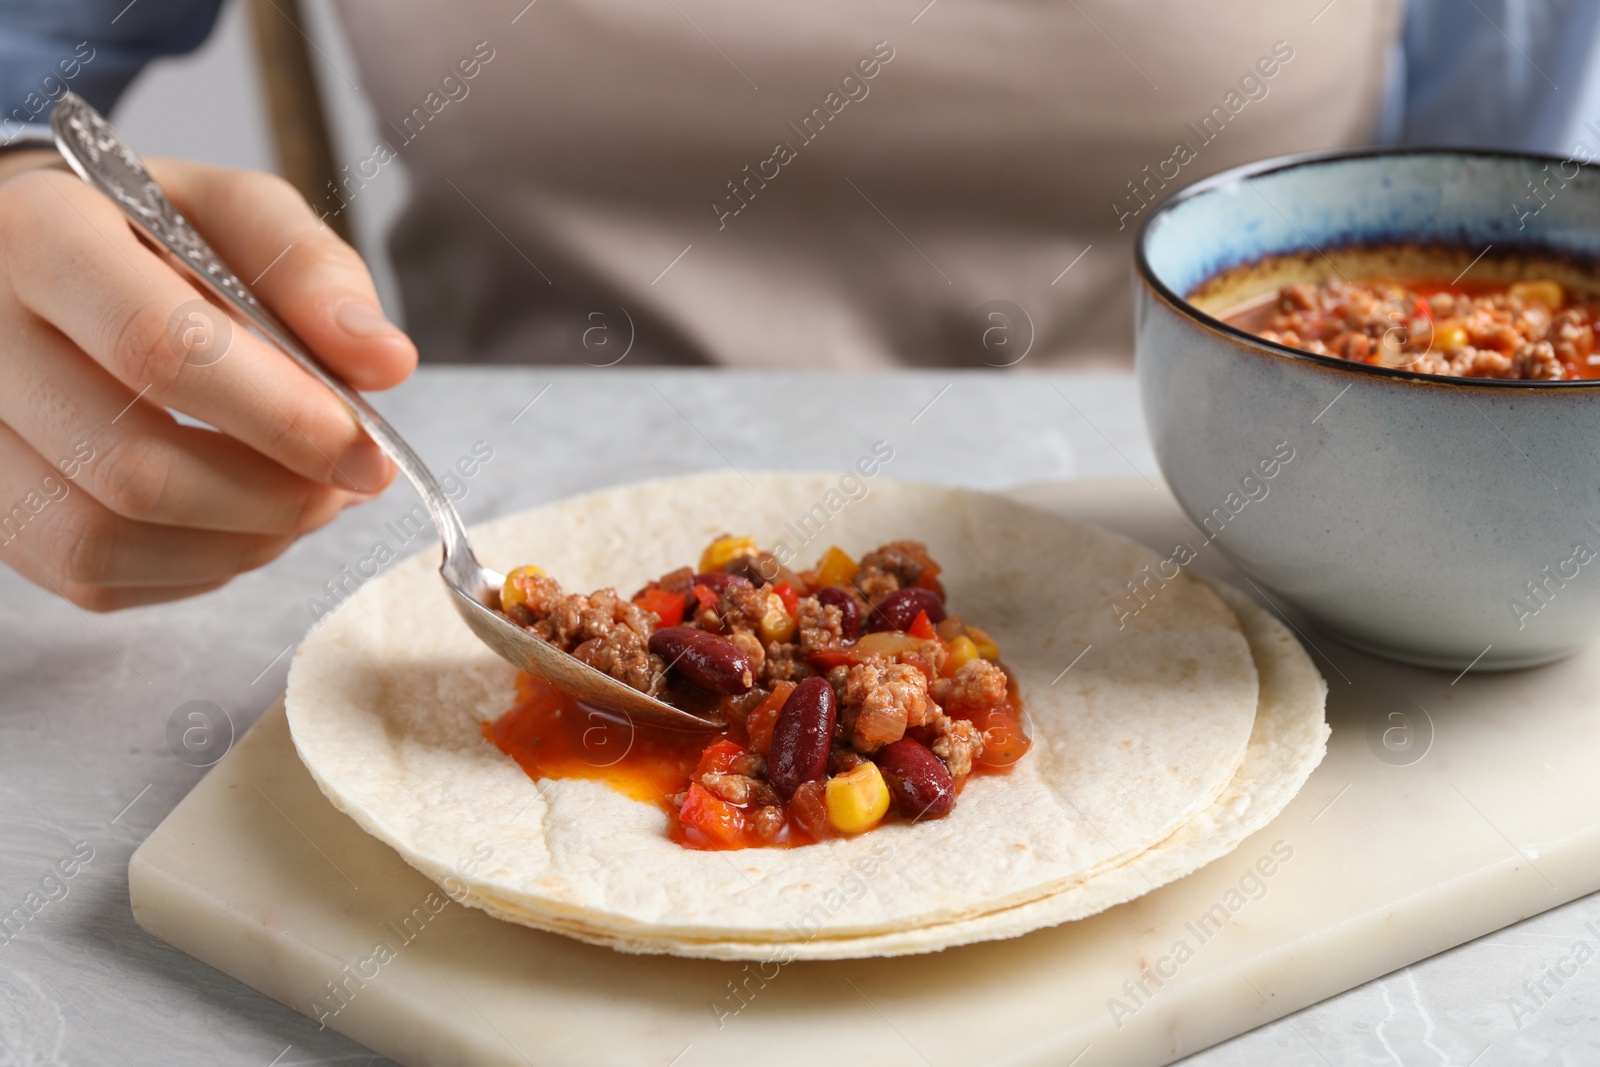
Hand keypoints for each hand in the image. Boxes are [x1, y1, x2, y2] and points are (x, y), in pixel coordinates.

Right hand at [0, 152, 415, 608]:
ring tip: (305, 500)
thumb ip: (312, 271)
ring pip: (103, 541)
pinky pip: (90, 577)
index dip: (281, 417)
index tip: (366, 450)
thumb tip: (386, 363)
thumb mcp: (235, 213)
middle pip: (132, 468)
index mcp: (40, 237)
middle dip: (272, 498)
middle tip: (347, 483)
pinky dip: (194, 566)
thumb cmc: (147, 235)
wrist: (30, 265)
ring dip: (239, 543)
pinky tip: (241, 520)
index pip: (157, 346)